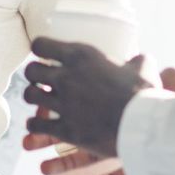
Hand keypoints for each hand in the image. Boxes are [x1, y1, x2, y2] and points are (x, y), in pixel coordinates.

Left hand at [21, 38, 149, 161]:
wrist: (143, 126)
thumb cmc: (145, 93)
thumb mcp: (143, 66)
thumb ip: (136, 60)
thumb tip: (140, 58)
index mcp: (81, 56)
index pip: (41, 45)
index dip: (40, 48)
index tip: (43, 54)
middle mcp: (67, 77)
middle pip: (30, 71)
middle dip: (34, 75)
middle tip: (41, 80)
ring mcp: (64, 104)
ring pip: (30, 97)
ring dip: (33, 98)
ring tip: (40, 101)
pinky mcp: (66, 129)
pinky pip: (37, 125)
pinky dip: (35, 126)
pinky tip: (39, 125)